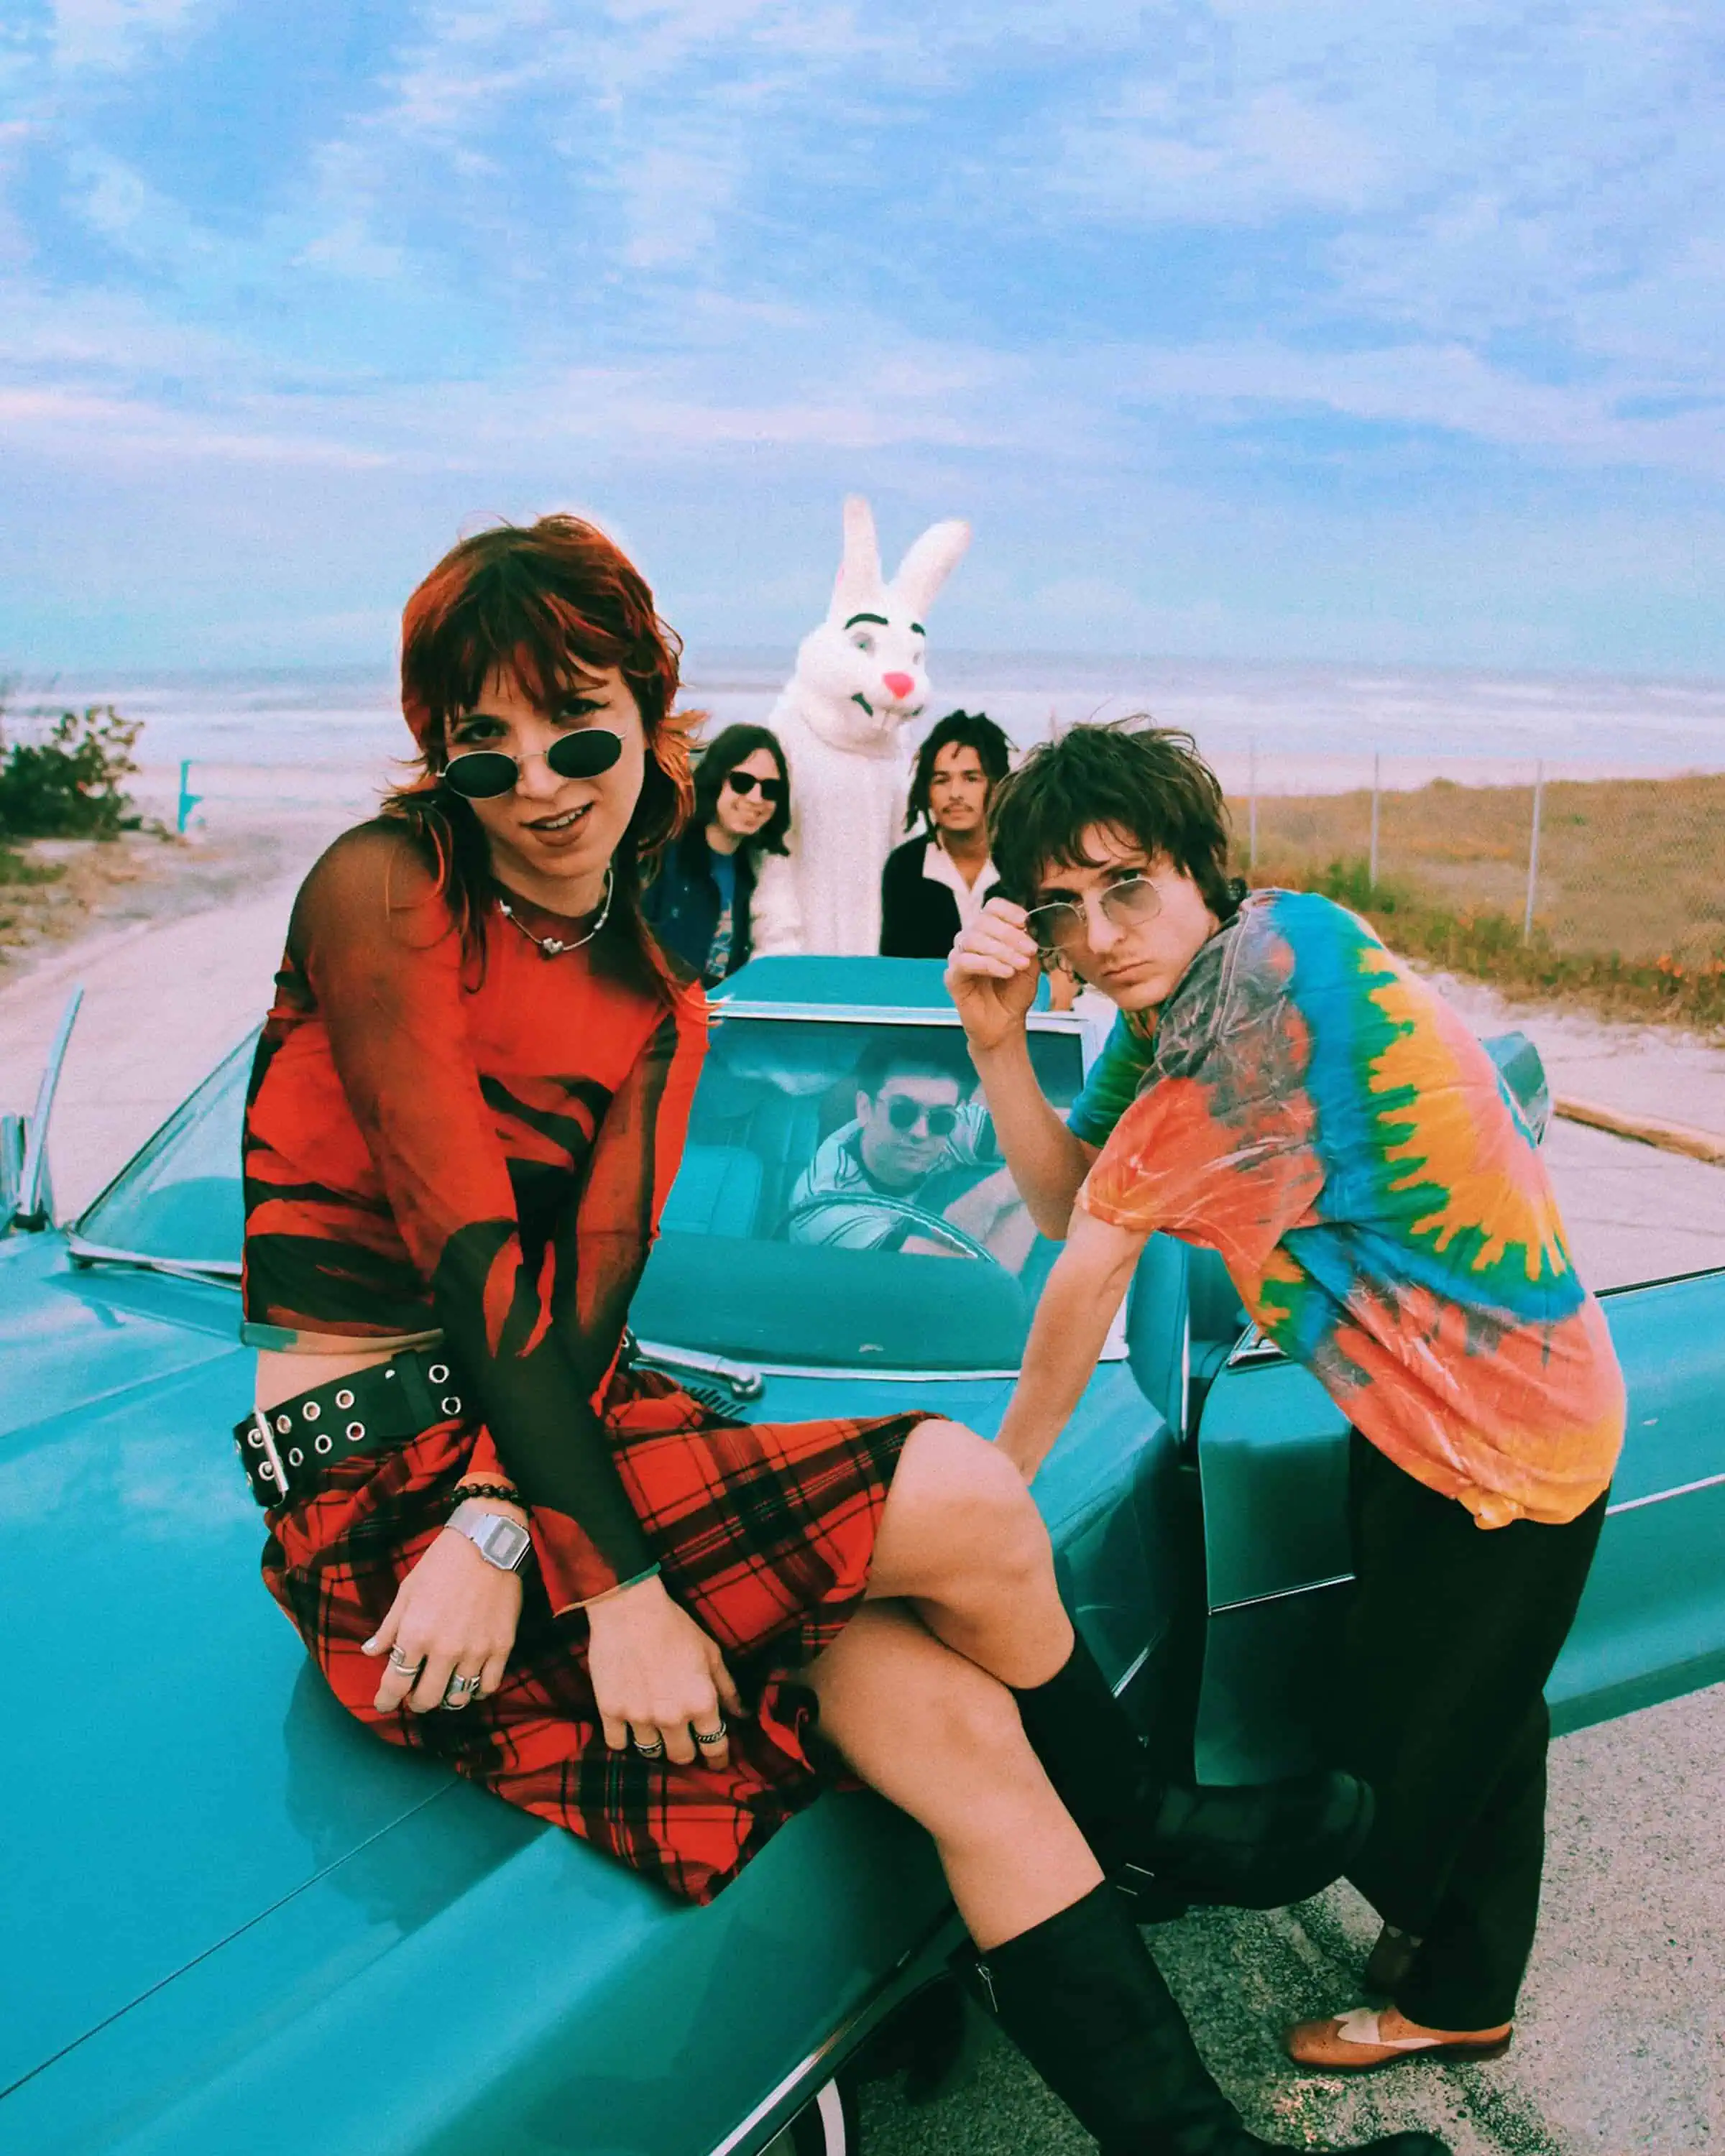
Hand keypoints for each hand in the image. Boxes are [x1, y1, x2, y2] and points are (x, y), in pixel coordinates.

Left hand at [363, 1515, 523, 1714]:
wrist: (487, 1542)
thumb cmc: (441, 1563)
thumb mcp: (407, 1591)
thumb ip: (388, 1627)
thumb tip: (370, 1652)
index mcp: (416, 1635)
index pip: (395, 1685)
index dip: (386, 1701)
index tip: (384, 1704)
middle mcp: (445, 1649)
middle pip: (426, 1699)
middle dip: (416, 1704)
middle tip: (415, 1698)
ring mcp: (476, 1650)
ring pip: (458, 1698)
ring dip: (447, 1699)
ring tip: (444, 1691)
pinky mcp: (502, 1646)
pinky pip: (489, 1686)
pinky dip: (477, 1691)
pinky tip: (471, 1683)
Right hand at [585, 1573, 745, 1770]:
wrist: (629, 1609)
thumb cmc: (675, 1625)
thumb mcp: (710, 1652)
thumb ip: (727, 1688)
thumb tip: (741, 1714)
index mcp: (701, 1702)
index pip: (715, 1748)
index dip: (718, 1759)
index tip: (716, 1762)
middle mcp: (672, 1716)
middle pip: (682, 1757)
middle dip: (686, 1752)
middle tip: (683, 1741)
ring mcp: (639, 1717)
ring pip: (650, 1752)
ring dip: (656, 1744)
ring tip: (655, 1729)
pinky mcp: (610, 1712)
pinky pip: (618, 1744)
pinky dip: (624, 1739)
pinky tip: (629, 1725)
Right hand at [945, 898, 1040, 1051]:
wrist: (1006, 1024)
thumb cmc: (1015, 993)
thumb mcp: (1029, 964)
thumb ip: (1027, 943)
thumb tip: (1028, 926)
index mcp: (989, 933)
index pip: (992, 908)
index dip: (1008, 911)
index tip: (1025, 922)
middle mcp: (970, 940)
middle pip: (982, 922)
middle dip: (1010, 935)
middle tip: (1030, 950)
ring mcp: (959, 957)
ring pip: (973, 939)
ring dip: (1001, 950)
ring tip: (1019, 965)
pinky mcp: (952, 976)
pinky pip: (965, 961)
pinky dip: (988, 964)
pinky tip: (1006, 972)